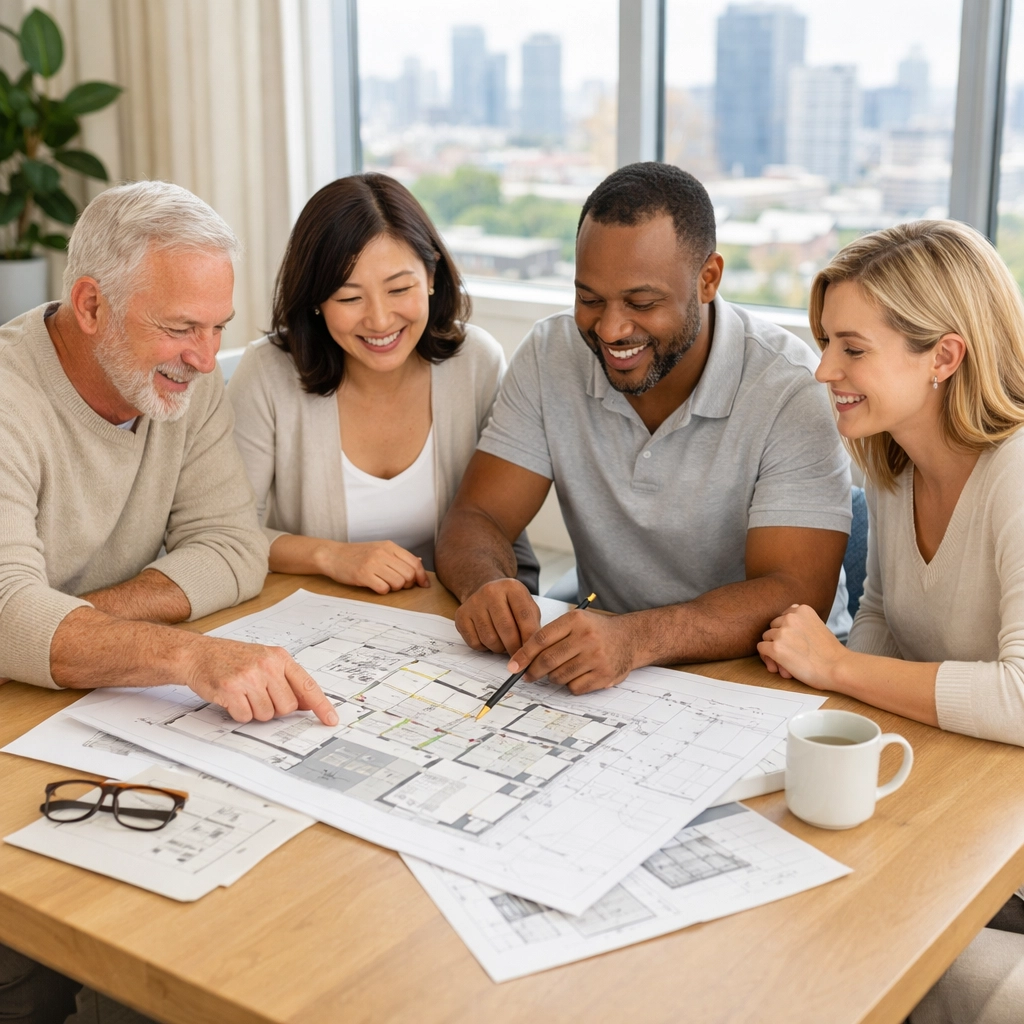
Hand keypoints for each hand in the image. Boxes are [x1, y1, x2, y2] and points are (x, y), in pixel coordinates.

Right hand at [182, 636, 339, 725]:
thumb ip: (287, 680)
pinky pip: (245, 717)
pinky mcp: (231, 689)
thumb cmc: (233, 658)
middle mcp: (267, 665)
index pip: (307, 685)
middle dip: (275, 708)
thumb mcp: (265, 660)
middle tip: (259, 695)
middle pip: (287, 707)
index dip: (321, 705)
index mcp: (280, 657)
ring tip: (244, 694)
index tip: (331, 719)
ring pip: (266, 715)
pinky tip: (232, 698)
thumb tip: (309, 704)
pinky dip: (239, 713)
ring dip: (255, 711)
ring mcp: (249, 677)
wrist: (199, 654)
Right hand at [320, 540, 429, 594]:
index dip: (421, 576)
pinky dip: (383, 591)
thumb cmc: (357, 554)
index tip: (423, 584)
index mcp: (389, 546)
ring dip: (395, 588)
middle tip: (399, 585)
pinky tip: (376, 586)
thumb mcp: (380, 549)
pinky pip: (383, 589)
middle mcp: (382, 553)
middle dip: (408, 584)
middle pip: (408, 574)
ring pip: (398, 583)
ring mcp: (372, 564)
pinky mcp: (363, 575)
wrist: (332, 555)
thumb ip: (399, 556)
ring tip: (385, 584)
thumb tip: (419, 562)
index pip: (414, 562)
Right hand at [455, 578, 539, 654]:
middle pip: (506, 629)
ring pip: (489, 638)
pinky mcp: (461, 615)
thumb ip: (532, 625)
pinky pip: (474, 642)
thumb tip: (532, 650)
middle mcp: (490, 591)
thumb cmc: (511, 605)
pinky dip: (484, 647)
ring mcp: (474, 602)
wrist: (487, 594)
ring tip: (504, 644)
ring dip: (499, 648)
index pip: (524, 615)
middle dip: (514, 648)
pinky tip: (489, 640)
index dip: (529, 637)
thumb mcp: (527, 607)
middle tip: (518, 655)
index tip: (531, 652)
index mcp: (511, 587)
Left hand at [509, 610, 638, 693]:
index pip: (541, 639)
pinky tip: (577, 675)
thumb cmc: (596, 631)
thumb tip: (522, 659)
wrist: (630, 638)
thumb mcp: (575, 622)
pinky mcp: (604, 675)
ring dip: (553, 677)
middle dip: (533, 671)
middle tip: (528, 675)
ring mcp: (596, 657)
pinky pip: (574, 687)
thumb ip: (551, 635)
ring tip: (561, 670)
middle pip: (547, 660)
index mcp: (575, 620)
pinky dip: (570, 685)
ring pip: (559, 676)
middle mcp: (586, 637)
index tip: (513, 666)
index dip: (523, 655)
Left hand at [757, 604, 847, 689]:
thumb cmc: (831, 653)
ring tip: (787, 664)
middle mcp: (790, 618)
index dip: (786, 631)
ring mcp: (782, 632)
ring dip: (774, 651)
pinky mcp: (775, 648)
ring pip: (766, 638)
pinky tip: (779, 666)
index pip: (783, 616)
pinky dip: (767, 658)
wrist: (838, 668)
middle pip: (773, 627)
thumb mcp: (817, 626)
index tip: (792, 643)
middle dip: (779, 641)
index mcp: (802, 610)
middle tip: (790, 655)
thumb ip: (801, 623)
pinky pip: (761, 649)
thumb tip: (781, 632)